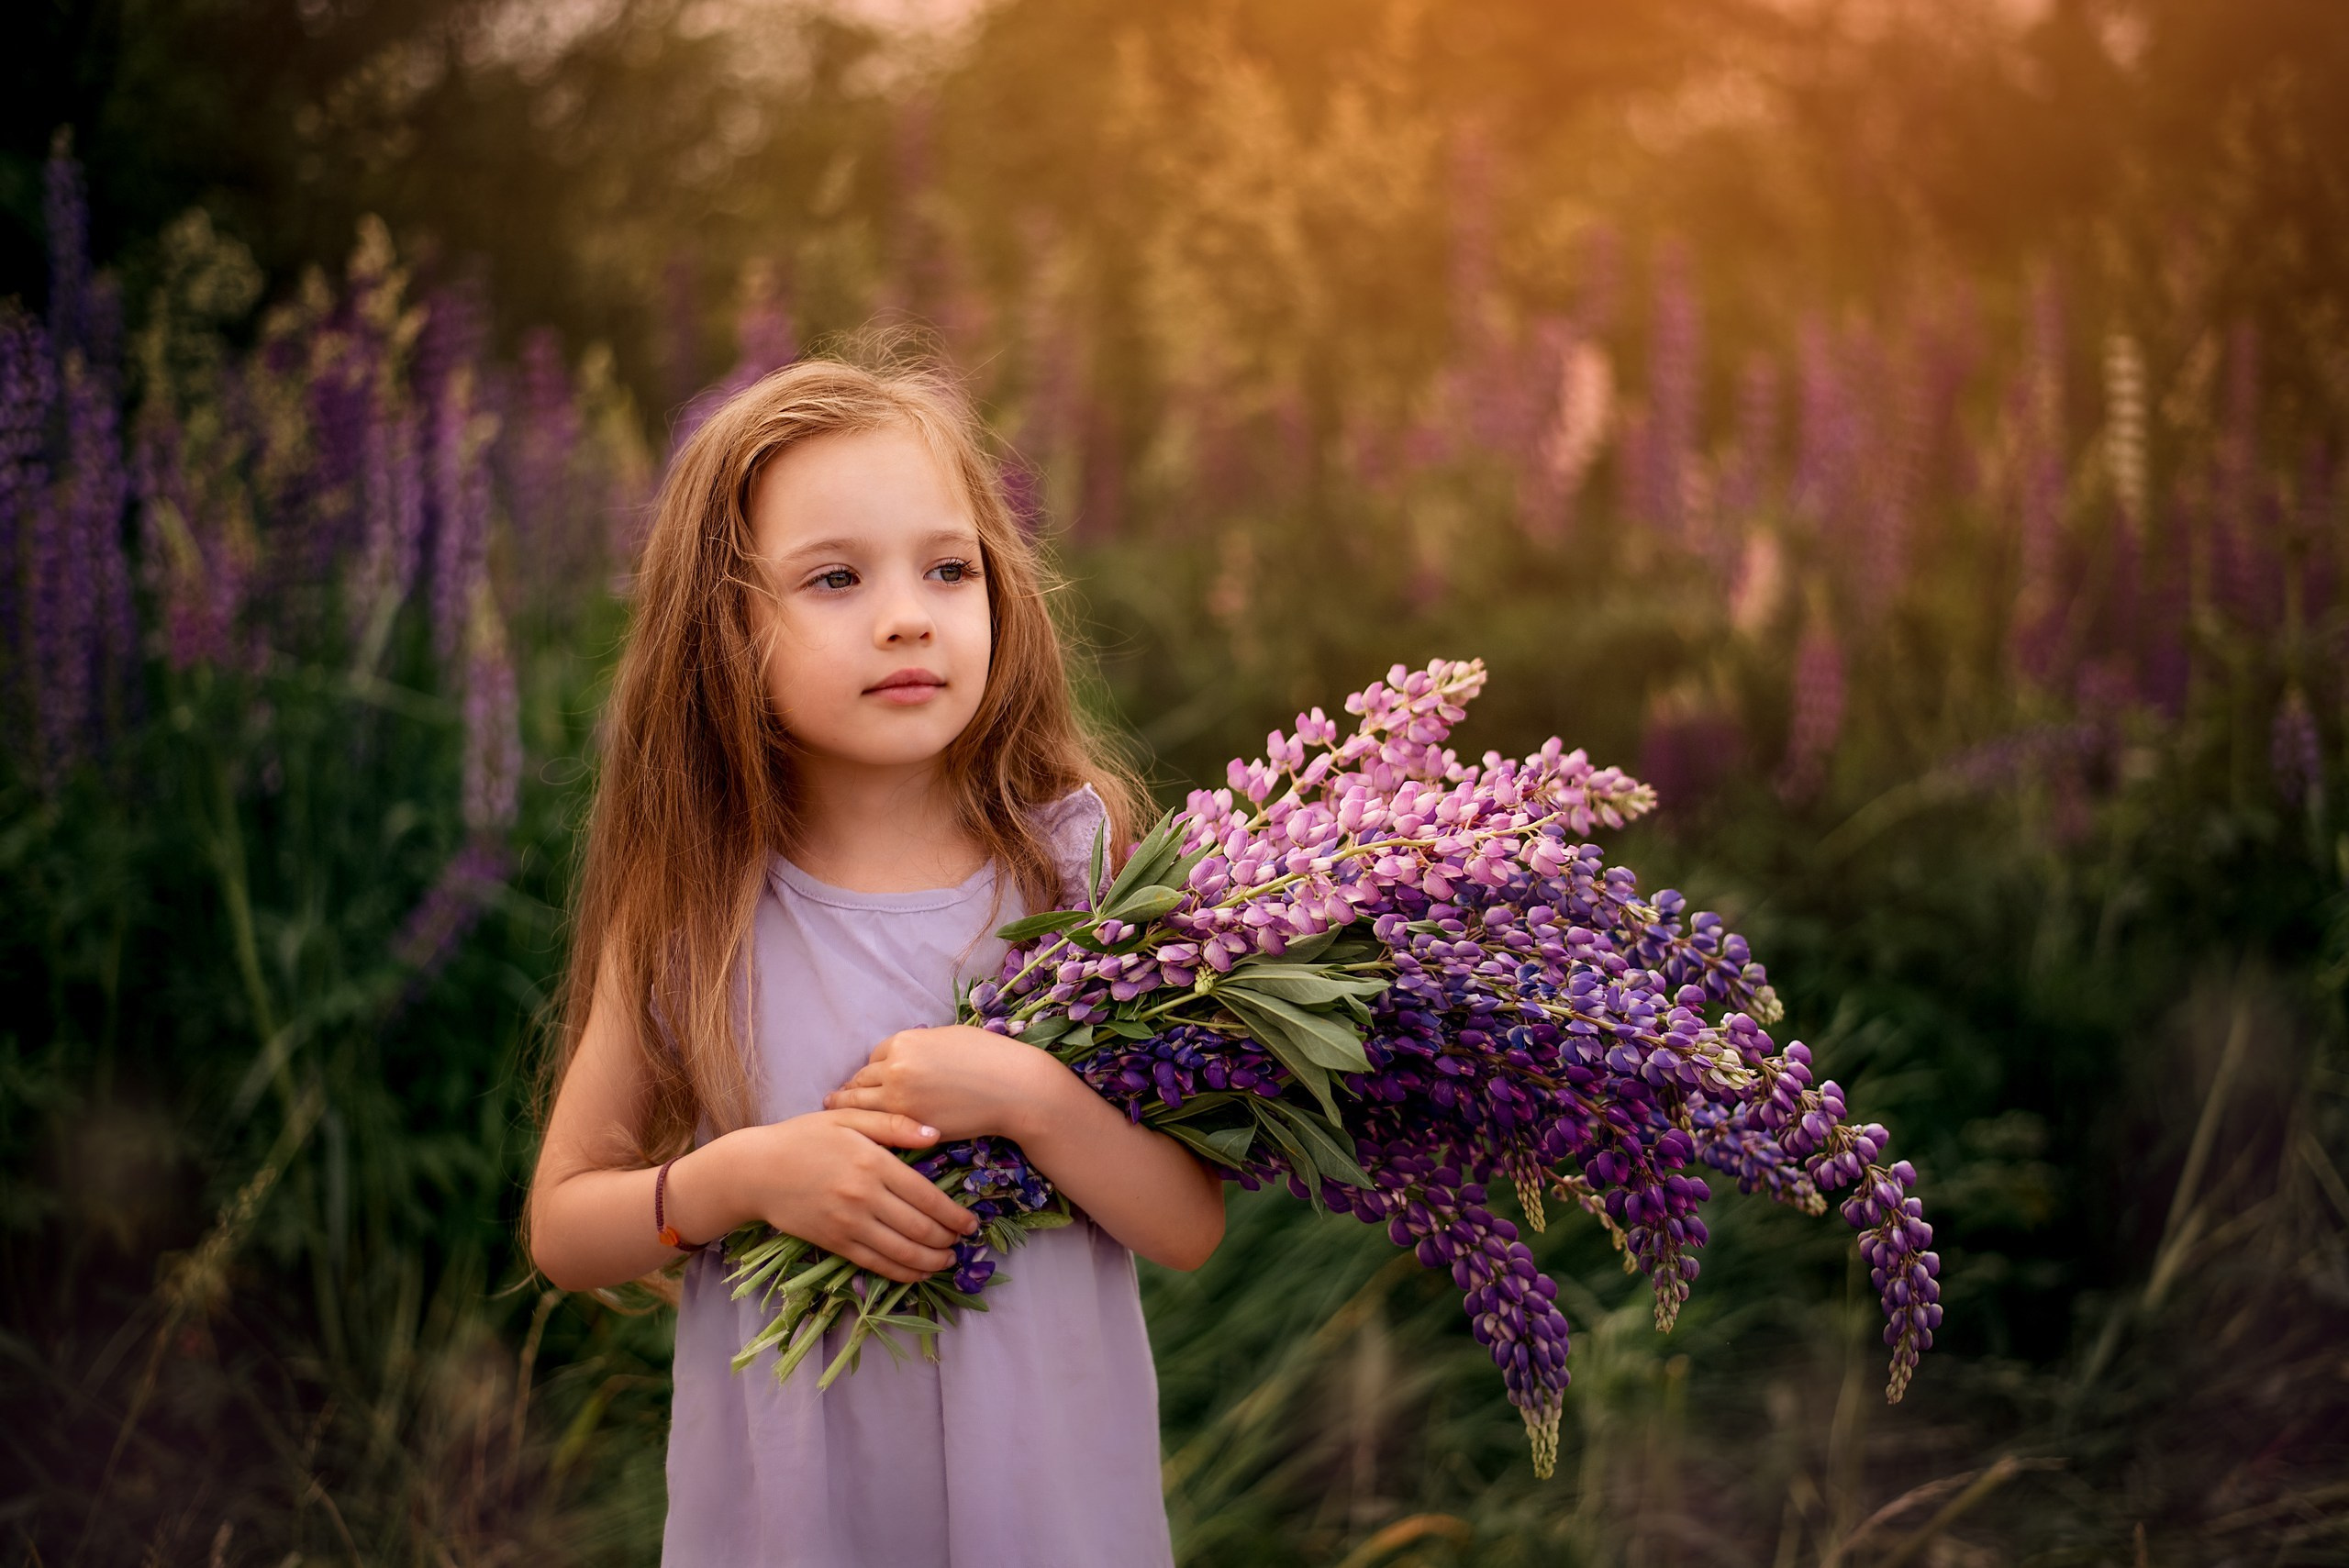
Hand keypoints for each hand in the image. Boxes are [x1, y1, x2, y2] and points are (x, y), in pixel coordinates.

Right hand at [725, 1110, 979, 1283]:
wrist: (756, 1170)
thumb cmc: (804, 1137)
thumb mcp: (849, 1119)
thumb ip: (895, 1124)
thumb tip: (936, 1134)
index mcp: (873, 1163)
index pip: (926, 1196)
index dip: (954, 1215)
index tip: (970, 1222)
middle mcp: (865, 1197)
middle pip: (919, 1228)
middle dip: (948, 1239)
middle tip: (963, 1241)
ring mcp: (848, 1223)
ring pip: (901, 1252)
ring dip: (931, 1262)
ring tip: (947, 1261)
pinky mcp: (833, 1242)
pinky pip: (875, 1264)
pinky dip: (902, 1273)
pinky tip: (917, 1273)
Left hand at [822, 1024, 1067, 1142]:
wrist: (1014, 1088)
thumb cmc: (989, 1057)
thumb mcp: (949, 1037)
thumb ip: (920, 1046)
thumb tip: (905, 1053)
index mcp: (904, 1042)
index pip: (874, 1057)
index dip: (871, 1070)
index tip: (863, 1080)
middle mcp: (895, 1069)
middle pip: (860, 1081)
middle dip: (851, 1090)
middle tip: (834, 1100)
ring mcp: (899, 1100)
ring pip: (860, 1105)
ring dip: (847, 1111)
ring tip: (834, 1117)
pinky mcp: (909, 1126)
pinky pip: (877, 1126)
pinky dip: (867, 1129)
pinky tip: (861, 1134)